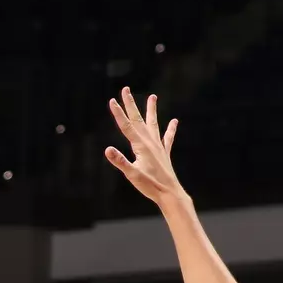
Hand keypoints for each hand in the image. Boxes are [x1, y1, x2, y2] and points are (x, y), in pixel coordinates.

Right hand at [104, 88, 182, 204]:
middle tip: (125, 89)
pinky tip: (174, 121)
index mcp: (140, 146)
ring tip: (153, 97)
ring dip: (151, 110)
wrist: (170, 193)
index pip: (126, 126)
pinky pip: (167, 137)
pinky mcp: (164, 152)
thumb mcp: (132, 174)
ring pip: (153, 124)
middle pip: (137, 119)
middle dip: (130, 104)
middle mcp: (150, 142)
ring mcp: (158, 146)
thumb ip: (120, 161)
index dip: (118, 113)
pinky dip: (170, 129)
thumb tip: (107, 149)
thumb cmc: (150, 185)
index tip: (112, 101)